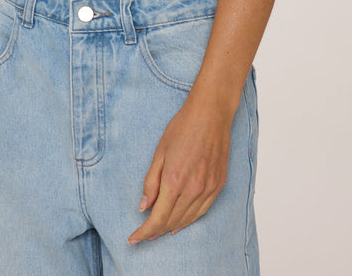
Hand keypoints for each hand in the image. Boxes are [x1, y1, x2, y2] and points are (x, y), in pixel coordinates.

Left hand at [128, 92, 231, 243]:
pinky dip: (189, 220)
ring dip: (171, 227)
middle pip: (172, 221)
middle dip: (155, 231)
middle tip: (143, 235)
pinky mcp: (218, 185)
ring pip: (188, 219)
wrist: (211, 114)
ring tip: (159, 231)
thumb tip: (144, 207)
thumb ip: (151, 182)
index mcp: (175, 180)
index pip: (157, 218)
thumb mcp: (160, 152)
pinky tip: (181, 222)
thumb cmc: (183, 127)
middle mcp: (193, 189)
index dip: (144, 232)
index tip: (133, 239)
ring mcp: (208, 188)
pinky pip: (202, 211)